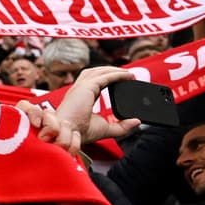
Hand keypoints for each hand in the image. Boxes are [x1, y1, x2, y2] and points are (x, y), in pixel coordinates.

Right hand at [17, 66, 139, 155]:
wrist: (69, 134)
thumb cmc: (79, 132)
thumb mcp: (105, 129)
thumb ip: (121, 126)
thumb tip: (136, 122)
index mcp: (79, 98)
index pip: (93, 82)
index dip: (106, 79)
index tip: (120, 82)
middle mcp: (78, 90)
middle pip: (94, 73)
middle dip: (109, 71)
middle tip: (126, 74)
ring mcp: (80, 87)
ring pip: (98, 71)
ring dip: (113, 69)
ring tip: (127, 73)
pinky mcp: (86, 87)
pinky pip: (105, 77)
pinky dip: (117, 74)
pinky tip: (127, 76)